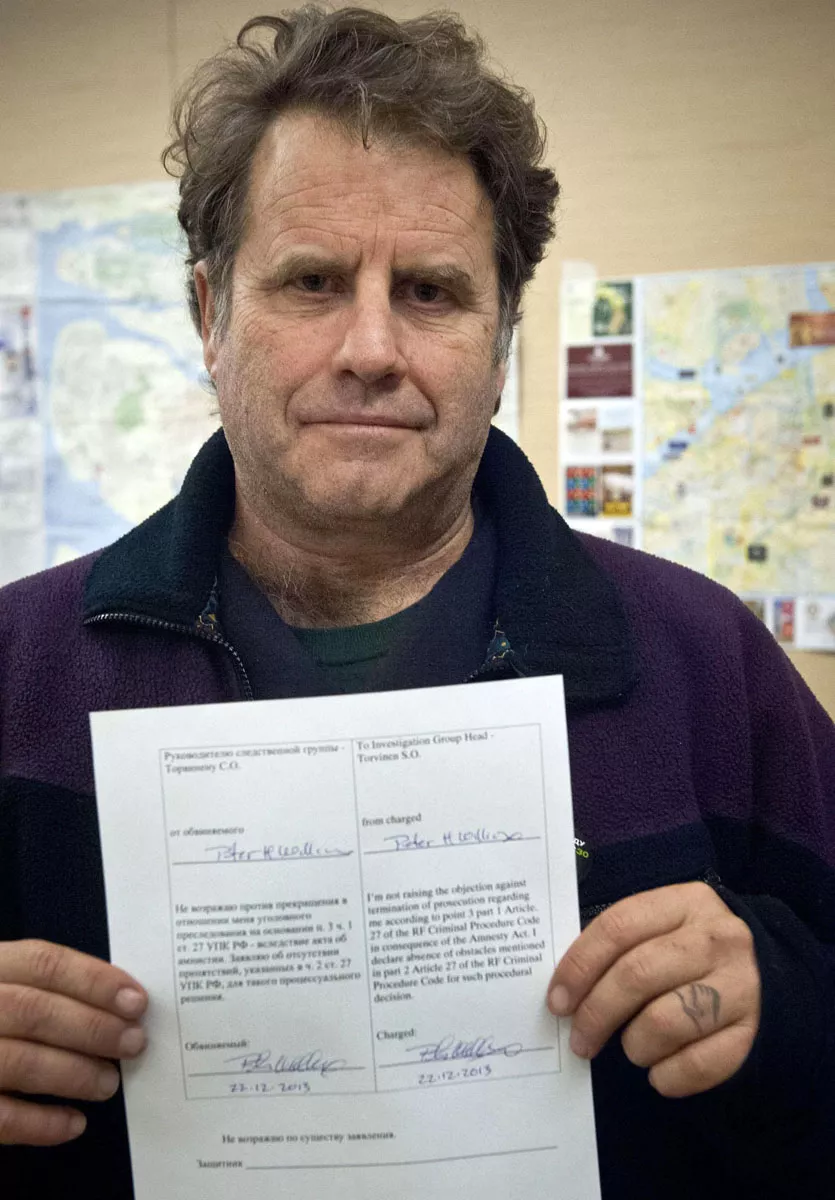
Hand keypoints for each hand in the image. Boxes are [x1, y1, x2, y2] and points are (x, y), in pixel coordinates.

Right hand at [0, 939, 147, 1145]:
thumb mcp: (9, 985)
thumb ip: (50, 988)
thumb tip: (121, 1005)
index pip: (43, 963)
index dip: (93, 980)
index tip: (137, 1002)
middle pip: (34, 1011)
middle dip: (91, 1027)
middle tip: (133, 1043)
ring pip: (19, 1061)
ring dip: (73, 1073)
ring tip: (109, 1084)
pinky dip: (40, 1123)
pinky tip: (74, 1124)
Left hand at [547, 883, 759, 1096]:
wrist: (770, 975)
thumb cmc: (693, 952)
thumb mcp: (664, 928)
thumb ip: (620, 946)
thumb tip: (563, 990)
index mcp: (685, 903)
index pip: (618, 927)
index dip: (579, 966)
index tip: (557, 1001)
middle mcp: (718, 938)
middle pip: (638, 974)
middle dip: (597, 1013)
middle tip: (580, 1041)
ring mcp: (742, 984)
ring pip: (666, 1021)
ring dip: (635, 1044)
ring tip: (632, 1048)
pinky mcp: (756, 1032)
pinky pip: (699, 1064)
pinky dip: (668, 1076)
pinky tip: (659, 1072)